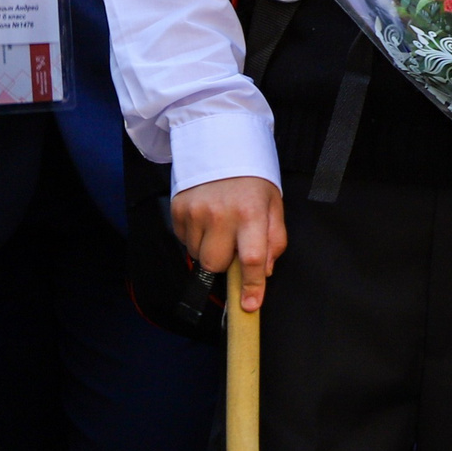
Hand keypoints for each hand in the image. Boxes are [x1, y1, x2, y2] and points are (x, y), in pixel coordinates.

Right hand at [170, 176, 286, 311]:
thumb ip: (273, 239)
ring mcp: (195, 212)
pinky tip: (206, 218)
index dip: (251, 286)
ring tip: (220, 224)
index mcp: (251, 213)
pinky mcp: (177, 210)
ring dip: (208, 249)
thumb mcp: (273, 204)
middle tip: (233, 242)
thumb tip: (264, 272)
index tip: (249, 306)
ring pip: (197, 255)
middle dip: (225, 262)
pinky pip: (184, 240)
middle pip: (215, 264)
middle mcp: (221, 214)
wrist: (221, 145)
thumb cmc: (253, 179)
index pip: (252, 259)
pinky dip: (195, 237)